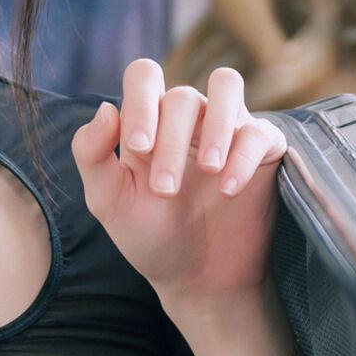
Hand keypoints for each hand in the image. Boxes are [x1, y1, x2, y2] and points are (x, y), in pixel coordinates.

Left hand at [71, 61, 285, 307]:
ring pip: (227, 85)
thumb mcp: (109, 200)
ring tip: (208, 168)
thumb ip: (92, 154)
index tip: (138, 150)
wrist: (195, 278)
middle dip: (170, 142)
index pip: (144, 76)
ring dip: (214, 125)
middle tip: (165, 190)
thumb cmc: (150, 235)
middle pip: (182, 96)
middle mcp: (189, 117)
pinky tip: (228, 191)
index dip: (140, 103)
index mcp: (149, 120)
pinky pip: (259, 132)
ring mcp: (227, 129)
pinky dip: (243, 157)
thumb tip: (105, 109)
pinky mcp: (262, 150)